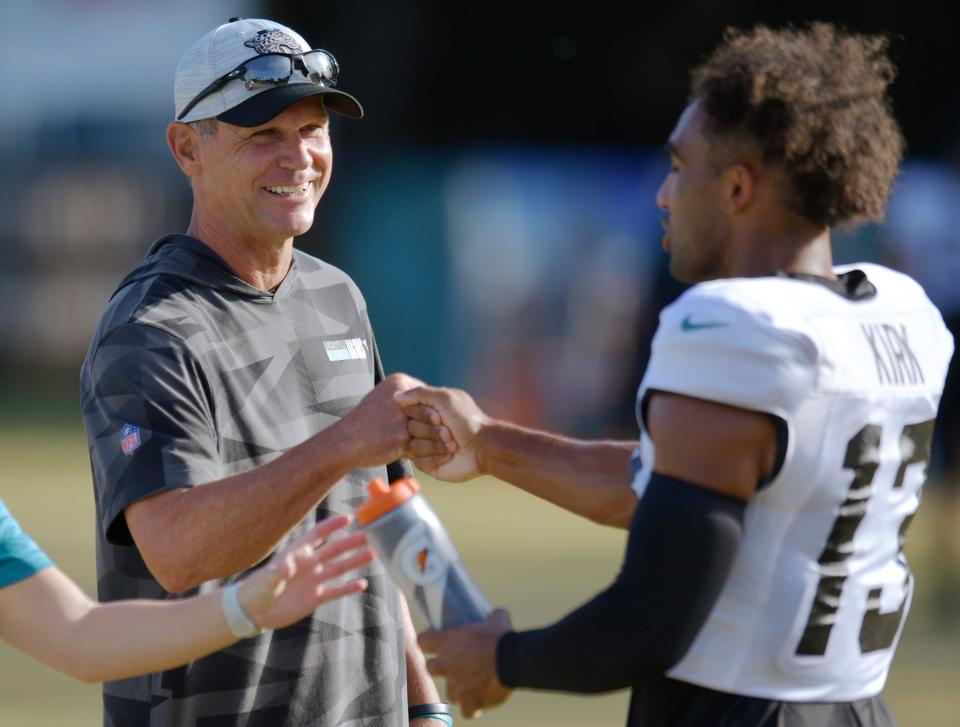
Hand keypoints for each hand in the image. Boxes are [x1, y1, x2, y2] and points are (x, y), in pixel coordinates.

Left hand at [237, 514, 373, 629]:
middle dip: (350, 543)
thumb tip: (288, 565)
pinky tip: (362, 584)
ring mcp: (313, 580)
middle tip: (367, 536)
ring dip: (354, 562)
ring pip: (338, 568)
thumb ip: (278, 572)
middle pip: (333, 550)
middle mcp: (308, 564)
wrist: (253, 613)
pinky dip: (348, 588)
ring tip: (371, 555)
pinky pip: (335, 591)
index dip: (331, 526)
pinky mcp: (315, 598)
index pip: (317, 535)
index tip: (348, 518)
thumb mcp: (266, 579)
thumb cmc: (256, 591)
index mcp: (296, 553)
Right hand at [335, 373, 450, 467]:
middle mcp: (401, 398)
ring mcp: (400, 419)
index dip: (434, 409)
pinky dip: (434, 452)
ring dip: (440, 439)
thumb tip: (430, 401)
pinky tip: (441, 456)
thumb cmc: (366, 421)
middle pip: (432, 410)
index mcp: (398, 383)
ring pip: (431, 428)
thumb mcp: (385, 397)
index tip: (440, 419)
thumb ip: (407, 396)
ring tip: (450, 444)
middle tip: (452, 433)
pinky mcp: (399, 439)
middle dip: (442, 424)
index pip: (425, 395)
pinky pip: (424, 446)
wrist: (346, 442)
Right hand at [396, 386, 490, 480]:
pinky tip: (449, 456)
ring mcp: (426, 445)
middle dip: (431, 431)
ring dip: (435, 444)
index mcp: (429, 411)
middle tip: (449, 432)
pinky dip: (436, 457)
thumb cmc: (466, 420)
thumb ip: (420, 393)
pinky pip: (418, 461)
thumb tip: (396, 396)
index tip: (439, 416)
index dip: (423, 414)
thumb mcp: (445, 398)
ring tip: (452, 445)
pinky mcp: (428, 463)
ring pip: (413, 445)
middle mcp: (426, 427)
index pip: (408, 410)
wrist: (483, 447)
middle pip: (409, 428)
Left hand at [418, 609, 513, 718]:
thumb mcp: (497, 619)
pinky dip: (472, 707)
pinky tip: (480, 702)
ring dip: (458, 689)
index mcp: (448, 642)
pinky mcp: (470, 702)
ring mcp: (457, 686)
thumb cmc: (501, 637)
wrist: (512, 661)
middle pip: (430, 668)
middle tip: (452, 665)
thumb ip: (492, 617)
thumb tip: (498, 614)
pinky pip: (467, 710)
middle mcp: (447, 665)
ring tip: (471, 685)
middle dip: (439, 668)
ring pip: (450, 692)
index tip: (430, 644)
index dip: (426, 642)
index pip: (423, 641)